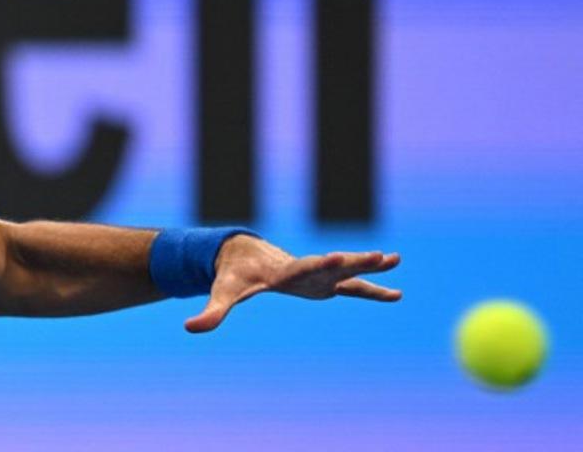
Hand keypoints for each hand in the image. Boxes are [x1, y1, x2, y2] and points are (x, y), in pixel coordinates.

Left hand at [184, 234, 400, 332]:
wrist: (242, 255)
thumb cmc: (233, 275)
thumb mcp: (223, 294)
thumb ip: (211, 312)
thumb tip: (189, 329)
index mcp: (282, 272)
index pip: (302, 268)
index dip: (319, 265)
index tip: (335, 257)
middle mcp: (304, 269)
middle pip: (333, 264)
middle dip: (354, 260)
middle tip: (379, 255)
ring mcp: (317, 275)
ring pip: (347, 270)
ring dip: (370, 267)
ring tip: (395, 259)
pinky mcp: (323, 282)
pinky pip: (352, 286)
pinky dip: (372, 289)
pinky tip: (395, 293)